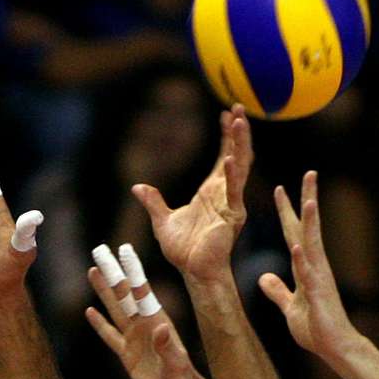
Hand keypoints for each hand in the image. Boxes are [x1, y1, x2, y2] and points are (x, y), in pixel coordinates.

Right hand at [85, 246, 204, 378]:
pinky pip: (110, 335)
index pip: (140, 290)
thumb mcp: (177, 365)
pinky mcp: (127, 354)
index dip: (131, 270)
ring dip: (103, 291)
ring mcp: (134, 338)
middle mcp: (143, 324)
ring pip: (114, 308)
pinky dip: (99, 324)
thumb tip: (159, 328)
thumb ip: (167, 347)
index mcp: (156, 321)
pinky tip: (89, 311)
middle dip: (111, 272)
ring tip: (93, 271)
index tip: (123, 250)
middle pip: (122, 294)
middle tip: (99, 252)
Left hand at [133, 104, 251, 281]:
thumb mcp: (162, 220)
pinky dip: (232, 175)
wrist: (192, 271)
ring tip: (240, 120)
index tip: (228, 115)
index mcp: (211, 192)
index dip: (226, 136)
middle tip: (240, 107)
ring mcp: (230, 203)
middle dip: (239, 131)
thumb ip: (153, 201)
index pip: (223, 157)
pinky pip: (233, 192)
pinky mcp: (232, 216)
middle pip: (236, 155)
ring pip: (240, 167)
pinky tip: (230, 158)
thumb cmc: (182, 249)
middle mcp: (224, 193)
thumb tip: (138, 186)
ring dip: (240, 144)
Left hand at [258, 171, 359, 358]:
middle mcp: (314, 265)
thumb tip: (264, 277)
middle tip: (308, 173)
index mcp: (304, 266)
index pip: (293, 231)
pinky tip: (297, 244)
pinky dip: (302, 258)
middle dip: (306, 200)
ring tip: (308, 198)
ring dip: (310, 222)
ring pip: (313, 243)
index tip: (280, 189)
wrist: (333, 349)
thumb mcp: (288, 305)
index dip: (286, 211)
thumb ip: (277, 290)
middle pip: (307, 227)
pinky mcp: (318, 294)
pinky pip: (309, 273)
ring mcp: (318, 277)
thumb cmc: (314, 327)